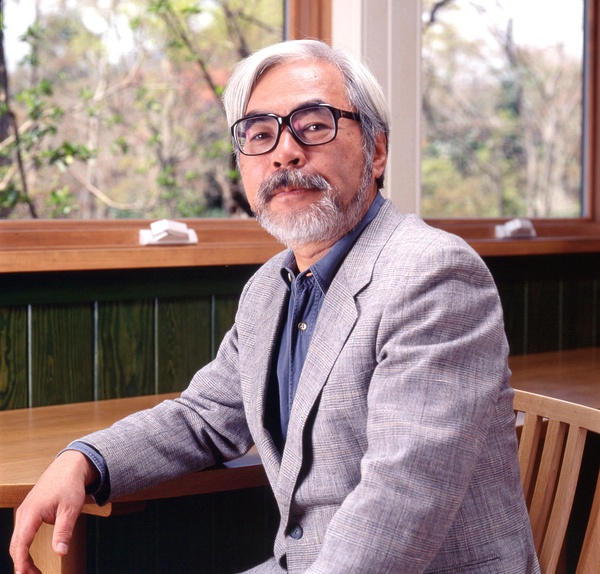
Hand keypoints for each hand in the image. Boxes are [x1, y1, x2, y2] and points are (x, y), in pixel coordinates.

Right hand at [10, 450, 98, 573]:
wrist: (69, 467)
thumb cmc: (70, 485)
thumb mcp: (70, 509)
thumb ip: (64, 531)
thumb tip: (60, 552)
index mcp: (31, 513)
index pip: (21, 544)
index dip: (22, 562)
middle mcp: (23, 513)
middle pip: (16, 545)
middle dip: (22, 564)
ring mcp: (24, 512)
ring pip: (18, 540)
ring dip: (22, 557)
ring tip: (33, 572)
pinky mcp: (29, 513)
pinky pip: (22, 534)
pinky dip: (24, 548)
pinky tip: (30, 558)